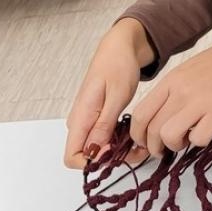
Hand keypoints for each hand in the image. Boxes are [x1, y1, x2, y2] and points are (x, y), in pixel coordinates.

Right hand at [64, 18, 153, 168]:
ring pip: (96, 150)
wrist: (119, 48)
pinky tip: (134, 136)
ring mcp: (88, 121)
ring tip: (140, 143)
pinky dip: (119, 142)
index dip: (93, 163)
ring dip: (117, 152)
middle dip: (110, 160)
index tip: (115, 154)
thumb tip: (95, 151)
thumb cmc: (118, 65)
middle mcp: (80, 122)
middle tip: (137, 150)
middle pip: (86, 157)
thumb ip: (104, 124)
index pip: (71, 157)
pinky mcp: (97, 119)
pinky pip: (103, 139)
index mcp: (81, 117)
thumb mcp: (116, 95)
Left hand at [129, 13, 211, 155]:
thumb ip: (176, 91)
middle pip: (151, 129)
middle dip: (153, 147)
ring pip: (169, 136)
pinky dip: (199, 142)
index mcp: (172, 80)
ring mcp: (199, 103)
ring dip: (175, 145)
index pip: (140, 113)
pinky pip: (198, 139)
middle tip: (163, 150)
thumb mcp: (192, 70)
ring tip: (186, 141)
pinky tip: (208, 133)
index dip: (138, 134)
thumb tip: (166, 115)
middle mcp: (181, 91)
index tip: (146, 142)